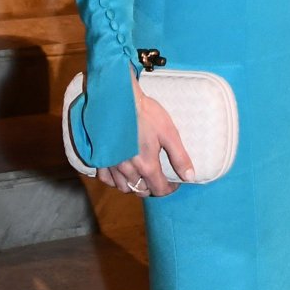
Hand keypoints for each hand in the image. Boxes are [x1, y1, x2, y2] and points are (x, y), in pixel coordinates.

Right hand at [96, 78, 194, 197]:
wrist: (119, 99)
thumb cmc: (145, 114)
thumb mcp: (169, 133)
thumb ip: (179, 157)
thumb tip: (190, 177)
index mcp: (147, 165)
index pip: (159, 189)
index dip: (169, 189)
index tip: (174, 184)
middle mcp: (128, 169)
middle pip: (141, 190)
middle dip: (152, 188)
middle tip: (158, 179)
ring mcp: (112, 164)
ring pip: (123, 187)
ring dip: (134, 186)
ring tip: (141, 177)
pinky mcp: (100, 157)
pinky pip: (105, 179)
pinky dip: (114, 180)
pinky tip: (121, 173)